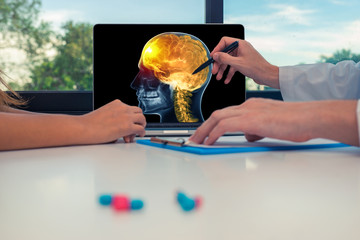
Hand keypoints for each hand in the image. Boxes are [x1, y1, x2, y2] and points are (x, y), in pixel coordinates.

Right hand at [81, 99, 145, 143]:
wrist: (84, 128)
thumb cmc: (89, 124)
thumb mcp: (104, 114)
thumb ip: (114, 117)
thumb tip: (118, 127)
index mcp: (117, 104)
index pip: (130, 108)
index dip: (131, 117)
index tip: (127, 124)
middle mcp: (123, 108)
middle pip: (138, 112)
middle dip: (138, 120)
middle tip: (135, 128)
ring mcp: (126, 116)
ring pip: (142, 119)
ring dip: (141, 125)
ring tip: (137, 133)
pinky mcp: (127, 126)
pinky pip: (141, 128)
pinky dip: (142, 132)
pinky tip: (139, 135)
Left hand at [189, 98, 358, 145]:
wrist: (308, 117)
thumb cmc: (295, 122)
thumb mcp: (271, 126)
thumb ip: (256, 129)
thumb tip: (247, 136)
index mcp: (251, 106)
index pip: (226, 114)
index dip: (212, 124)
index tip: (205, 133)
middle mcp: (247, 106)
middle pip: (217, 114)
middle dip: (203, 127)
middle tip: (194, 138)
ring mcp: (248, 111)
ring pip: (217, 118)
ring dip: (204, 131)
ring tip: (195, 141)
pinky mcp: (251, 119)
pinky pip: (225, 125)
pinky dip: (213, 133)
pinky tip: (208, 141)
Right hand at [211, 37, 279, 87]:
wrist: (266, 75)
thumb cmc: (256, 67)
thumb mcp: (237, 63)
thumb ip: (224, 58)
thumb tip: (215, 55)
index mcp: (240, 44)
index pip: (224, 42)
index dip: (217, 49)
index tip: (212, 57)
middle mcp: (241, 48)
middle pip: (225, 53)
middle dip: (219, 63)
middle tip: (214, 70)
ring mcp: (242, 56)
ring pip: (228, 61)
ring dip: (223, 69)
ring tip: (219, 77)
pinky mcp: (243, 63)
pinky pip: (233, 66)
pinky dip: (229, 73)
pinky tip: (226, 79)